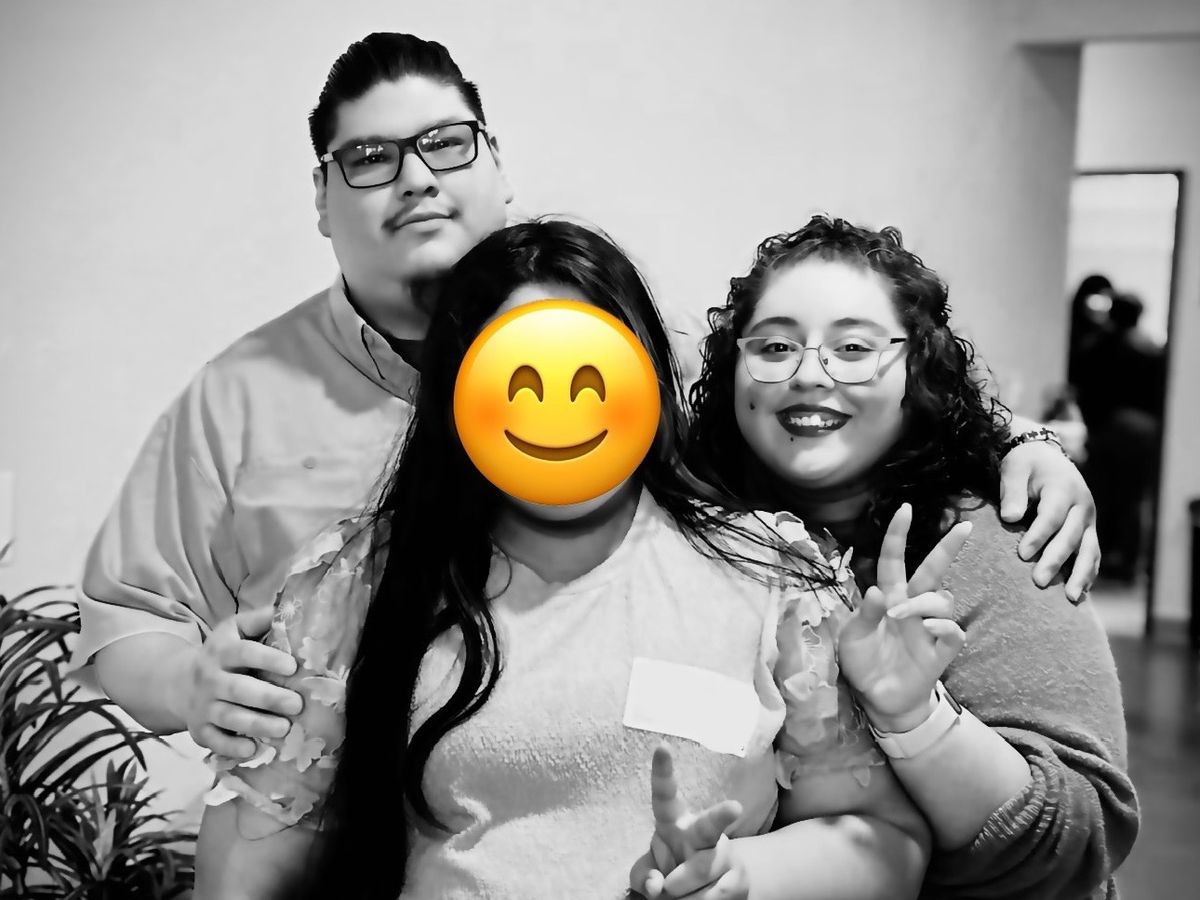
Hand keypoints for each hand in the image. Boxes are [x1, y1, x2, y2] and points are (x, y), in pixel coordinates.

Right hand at [178, 606, 302, 757]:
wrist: (179, 683)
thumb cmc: (222, 654)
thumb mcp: (233, 630)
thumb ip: (258, 620)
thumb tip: (287, 608)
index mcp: (221, 651)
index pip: (244, 652)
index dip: (268, 658)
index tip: (293, 666)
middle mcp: (210, 679)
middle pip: (238, 689)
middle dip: (268, 697)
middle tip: (297, 704)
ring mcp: (203, 707)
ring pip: (229, 717)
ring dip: (257, 724)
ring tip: (284, 728)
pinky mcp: (200, 730)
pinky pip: (214, 742)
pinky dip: (232, 748)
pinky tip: (254, 749)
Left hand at [629, 743, 746, 898]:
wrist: (708, 889)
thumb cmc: (668, 871)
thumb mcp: (647, 872)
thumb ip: (642, 876)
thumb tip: (658, 885)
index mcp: (673, 821)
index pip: (665, 794)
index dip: (663, 771)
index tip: (662, 745)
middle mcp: (702, 831)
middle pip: (711, 825)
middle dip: (722, 815)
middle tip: (734, 808)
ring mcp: (724, 854)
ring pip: (698, 875)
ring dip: (681, 895)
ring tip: (680, 892)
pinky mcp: (739, 878)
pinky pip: (711, 898)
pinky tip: (699, 899)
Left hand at [837, 504, 970, 732]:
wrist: (879, 700)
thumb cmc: (865, 663)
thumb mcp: (853, 638)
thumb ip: (864, 615)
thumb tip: (876, 590)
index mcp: (889, 597)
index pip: (894, 560)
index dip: (898, 536)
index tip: (906, 509)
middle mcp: (912, 607)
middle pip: (933, 572)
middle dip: (948, 548)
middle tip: (964, 528)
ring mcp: (928, 629)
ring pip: (942, 600)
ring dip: (923, 602)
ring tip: (900, 616)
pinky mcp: (940, 652)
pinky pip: (953, 632)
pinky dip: (943, 627)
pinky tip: (929, 629)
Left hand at [999, 438, 1099, 601]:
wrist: (1047, 457)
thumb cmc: (1026, 464)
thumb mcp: (1015, 468)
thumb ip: (1012, 491)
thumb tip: (1010, 517)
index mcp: (1063, 488)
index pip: (1052, 516)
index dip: (1038, 536)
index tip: (1022, 554)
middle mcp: (1082, 506)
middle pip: (1070, 537)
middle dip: (1055, 560)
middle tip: (1039, 581)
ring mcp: (1088, 520)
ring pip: (1089, 550)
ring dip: (1080, 574)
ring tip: (1070, 598)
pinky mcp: (1089, 531)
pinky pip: (1092, 554)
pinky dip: (1088, 573)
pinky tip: (1080, 592)